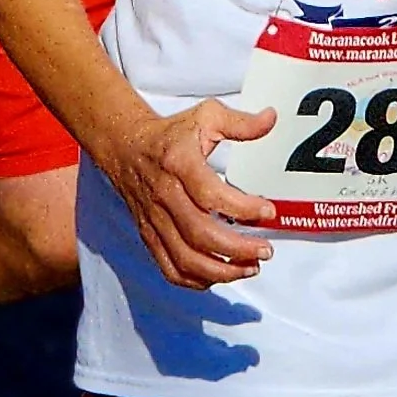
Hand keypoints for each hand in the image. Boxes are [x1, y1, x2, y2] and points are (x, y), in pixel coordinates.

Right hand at [106, 98, 277, 288]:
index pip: (210, 194)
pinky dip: (195, 280)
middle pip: (200, 234)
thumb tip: (271, 119)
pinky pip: (169, 267)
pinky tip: (219, 275)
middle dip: (238, 249)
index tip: (268, 212)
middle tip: (266, 250)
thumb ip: (240, 122)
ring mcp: (154, 219)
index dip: (242, 208)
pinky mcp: (149, 235)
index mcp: (179, 163)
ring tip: (250, 268)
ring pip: (186, 258)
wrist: (125, 146)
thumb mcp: (206, 116)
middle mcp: (164, 195)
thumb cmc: (171, 134)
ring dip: (221, 270)